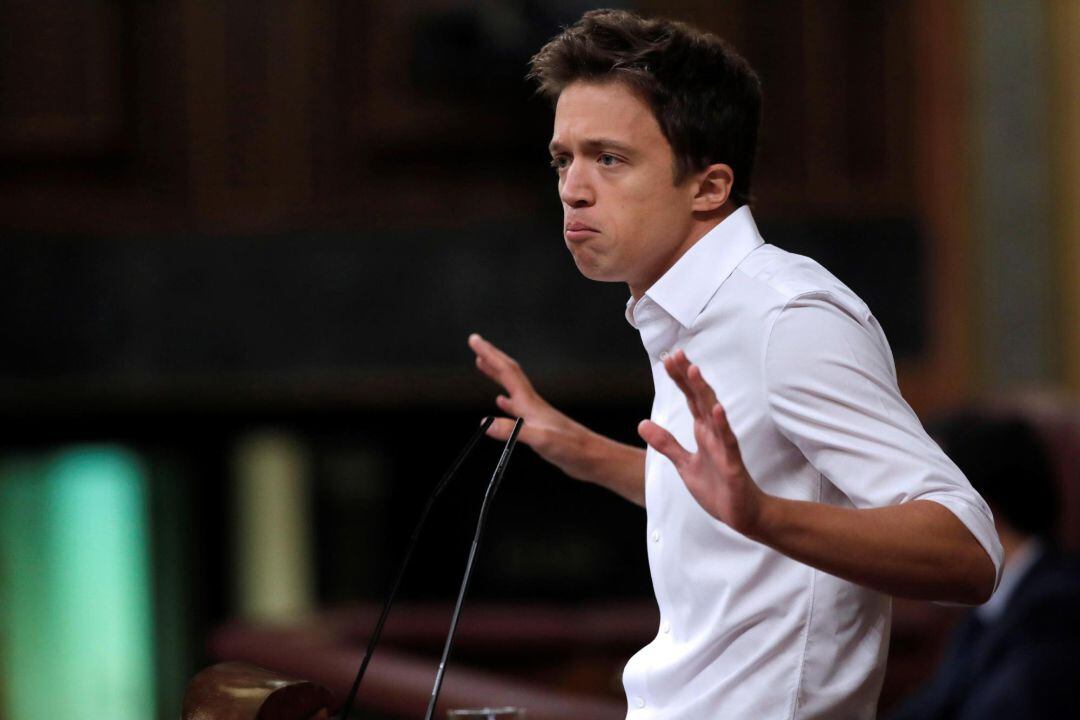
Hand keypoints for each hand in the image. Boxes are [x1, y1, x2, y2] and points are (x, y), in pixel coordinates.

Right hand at [467, 333, 596, 480]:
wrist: (593, 458)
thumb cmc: (572, 449)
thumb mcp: (541, 440)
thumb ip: (513, 431)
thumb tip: (486, 423)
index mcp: (530, 404)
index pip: (506, 372)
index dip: (489, 355)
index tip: (475, 340)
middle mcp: (532, 404)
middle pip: (509, 373)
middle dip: (491, 357)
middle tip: (476, 343)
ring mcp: (536, 414)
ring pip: (511, 387)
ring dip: (496, 374)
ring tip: (483, 365)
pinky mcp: (539, 425)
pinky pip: (517, 407)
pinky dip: (506, 402)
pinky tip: (501, 403)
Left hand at [637, 350, 766, 535]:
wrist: (742, 514)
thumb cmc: (717, 488)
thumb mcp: (683, 465)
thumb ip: (666, 443)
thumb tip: (642, 424)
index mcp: (703, 432)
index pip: (690, 400)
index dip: (679, 380)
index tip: (668, 359)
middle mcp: (714, 434)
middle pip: (700, 399)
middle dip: (688, 377)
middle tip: (677, 354)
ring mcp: (724, 447)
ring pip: (713, 414)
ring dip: (704, 392)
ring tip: (694, 371)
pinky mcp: (732, 463)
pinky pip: (728, 442)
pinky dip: (722, 425)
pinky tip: (717, 409)